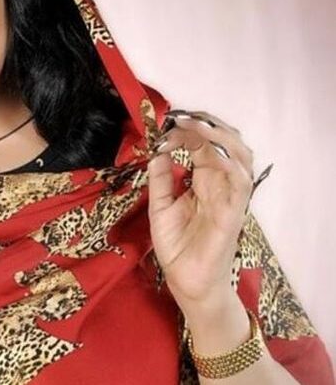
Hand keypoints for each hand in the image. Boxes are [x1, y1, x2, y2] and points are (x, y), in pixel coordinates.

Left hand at [147, 110, 254, 307]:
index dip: (187, 132)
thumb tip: (157, 151)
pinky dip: (230, 165)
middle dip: (206, 126)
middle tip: (182, 118)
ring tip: (197, 126)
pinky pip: (240, 184)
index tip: (165, 128)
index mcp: (204, 181)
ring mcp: (229, 197)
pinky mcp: (233, 214)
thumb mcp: (160, 205)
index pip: (204, 145)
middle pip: (225, 143)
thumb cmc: (177, 245)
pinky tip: (213, 153)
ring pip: (240, 157)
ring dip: (221, 137)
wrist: (185, 280)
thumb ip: (161, 179)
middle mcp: (220, 184)